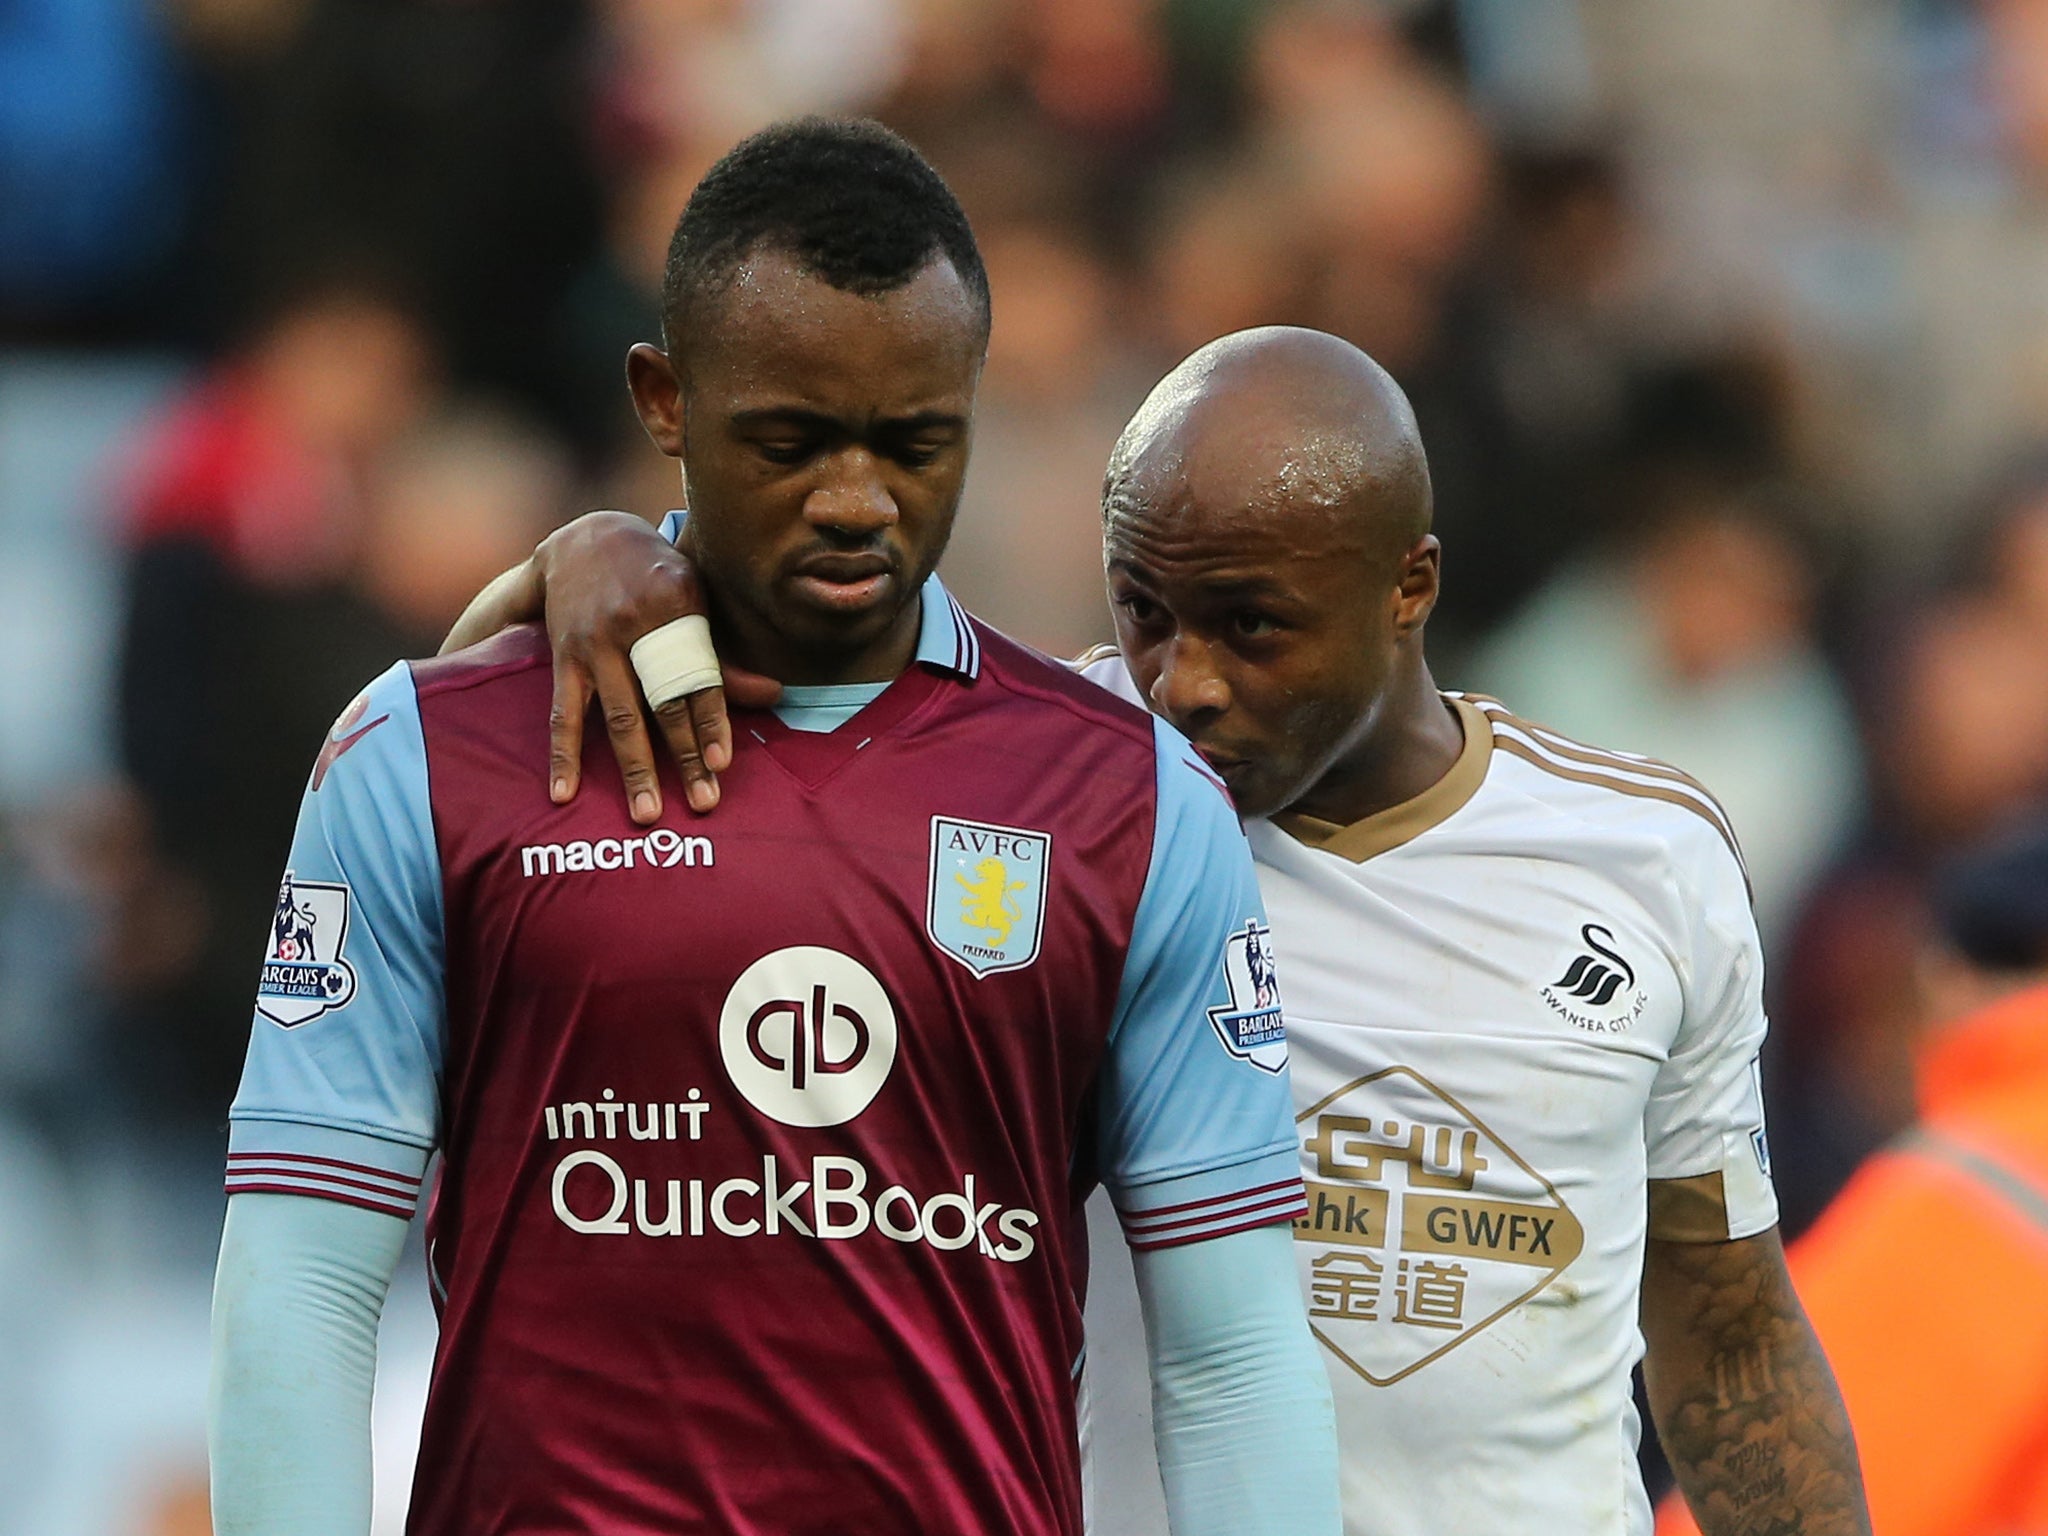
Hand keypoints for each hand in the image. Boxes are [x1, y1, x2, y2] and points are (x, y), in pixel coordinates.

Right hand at [536, 511, 779, 820]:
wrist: (584, 539)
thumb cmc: (656, 577)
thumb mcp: (694, 599)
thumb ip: (724, 655)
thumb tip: (776, 695)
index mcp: (679, 605)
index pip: (700, 674)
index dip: (712, 721)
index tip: (721, 762)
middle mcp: (635, 624)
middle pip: (664, 702)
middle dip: (684, 756)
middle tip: (703, 802)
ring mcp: (595, 643)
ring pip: (619, 716)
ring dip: (634, 768)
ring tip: (648, 813)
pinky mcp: (564, 657)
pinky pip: (564, 714)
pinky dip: (563, 756)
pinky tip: (564, 793)